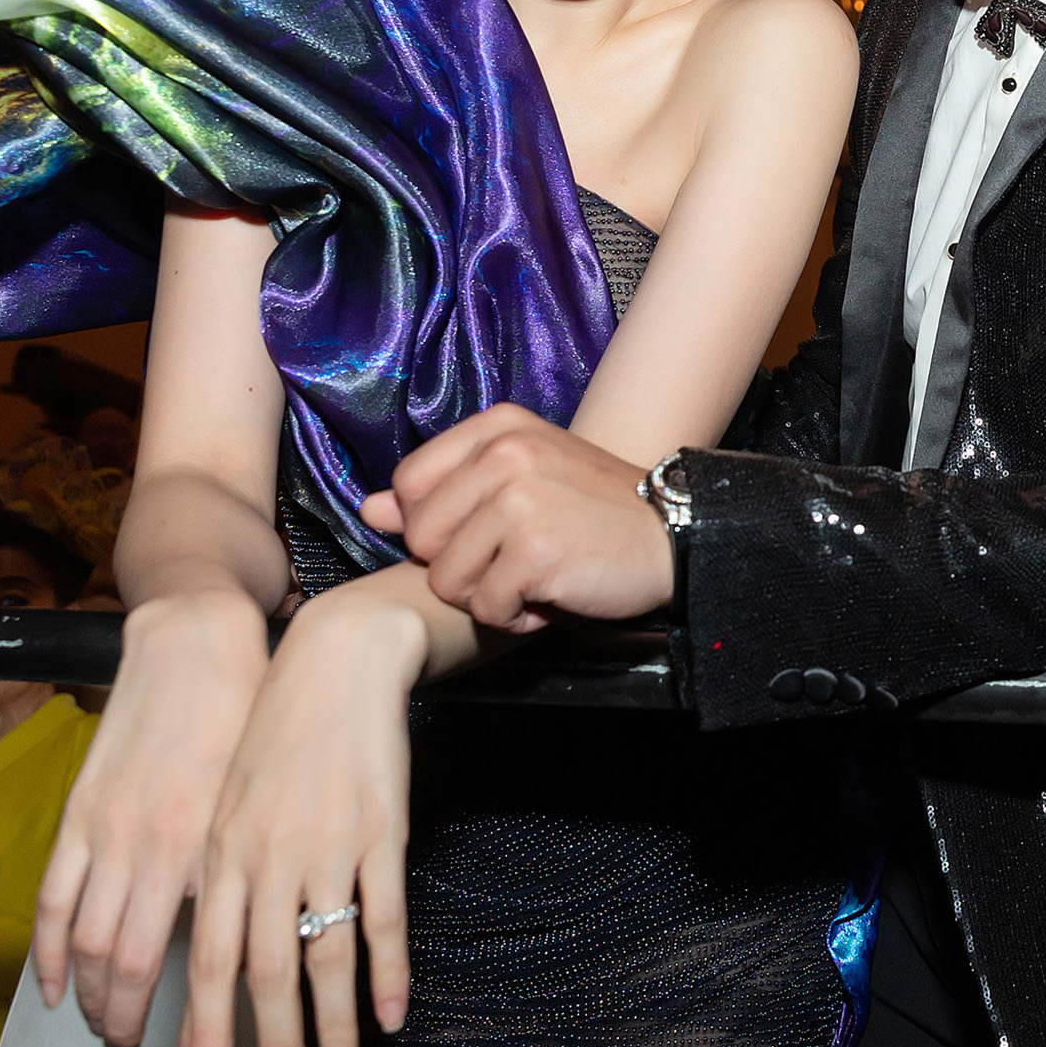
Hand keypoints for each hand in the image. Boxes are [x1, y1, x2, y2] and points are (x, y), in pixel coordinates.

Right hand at [32, 589, 267, 1046]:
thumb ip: (238, 864)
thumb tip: (237, 938)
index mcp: (197, 845)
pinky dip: (49, 950)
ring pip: (83, 941)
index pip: (171, 961)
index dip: (175, 1021)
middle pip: (120, 965)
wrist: (196, 640)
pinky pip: (54, 895)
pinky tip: (55, 987)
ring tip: (102, 1030)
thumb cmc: (247, 712)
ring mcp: (104, 830)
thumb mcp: (255, 794)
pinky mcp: (80, 810)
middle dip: (123, 1022)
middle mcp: (144, 846)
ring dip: (87, 998)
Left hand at [177, 587, 423, 1046]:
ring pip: (325, 957)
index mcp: (222, 854)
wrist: (334, 663)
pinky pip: (382, 917)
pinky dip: (387, 972)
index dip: (205, 1031)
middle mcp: (266, 858)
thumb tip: (216, 952)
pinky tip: (391, 1015)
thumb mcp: (228, 800)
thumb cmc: (277, 732)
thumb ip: (221, 875)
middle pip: (266, 974)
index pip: (208, 962)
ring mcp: (325, 847)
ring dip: (331, 1030)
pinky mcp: (379, 832)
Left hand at [367, 405, 673, 629]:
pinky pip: (485, 608)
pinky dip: (515, 618)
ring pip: (445, 579)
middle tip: (514, 560)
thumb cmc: (594, 511)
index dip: (436, 524)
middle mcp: (505, 453)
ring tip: (532, 578)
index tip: (484, 532)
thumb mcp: (521, 481)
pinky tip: (550, 598)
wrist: (672, 535)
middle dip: (460, 566)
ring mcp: (519, 500)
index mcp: (498, 427)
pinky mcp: (534, 551)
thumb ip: (443, 491)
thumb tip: (372, 510)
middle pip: (420, 537)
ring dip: (487, 596)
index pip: (409, 483)